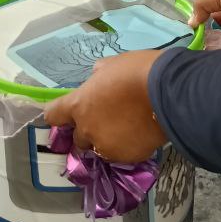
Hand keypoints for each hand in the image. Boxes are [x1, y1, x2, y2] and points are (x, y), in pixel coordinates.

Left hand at [44, 50, 166, 162]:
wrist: (167, 93)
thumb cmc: (137, 72)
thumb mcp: (113, 64)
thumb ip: (100, 75)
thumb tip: (97, 77)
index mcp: (79, 105)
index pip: (54, 115)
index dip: (58, 114)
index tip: (64, 114)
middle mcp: (87, 130)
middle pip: (79, 137)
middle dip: (89, 129)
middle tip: (108, 117)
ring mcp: (106, 146)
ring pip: (100, 147)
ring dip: (107, 139)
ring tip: (128, 126)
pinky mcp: (127, 157)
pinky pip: (122, 153)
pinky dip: (128, 145)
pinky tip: (140, 133)